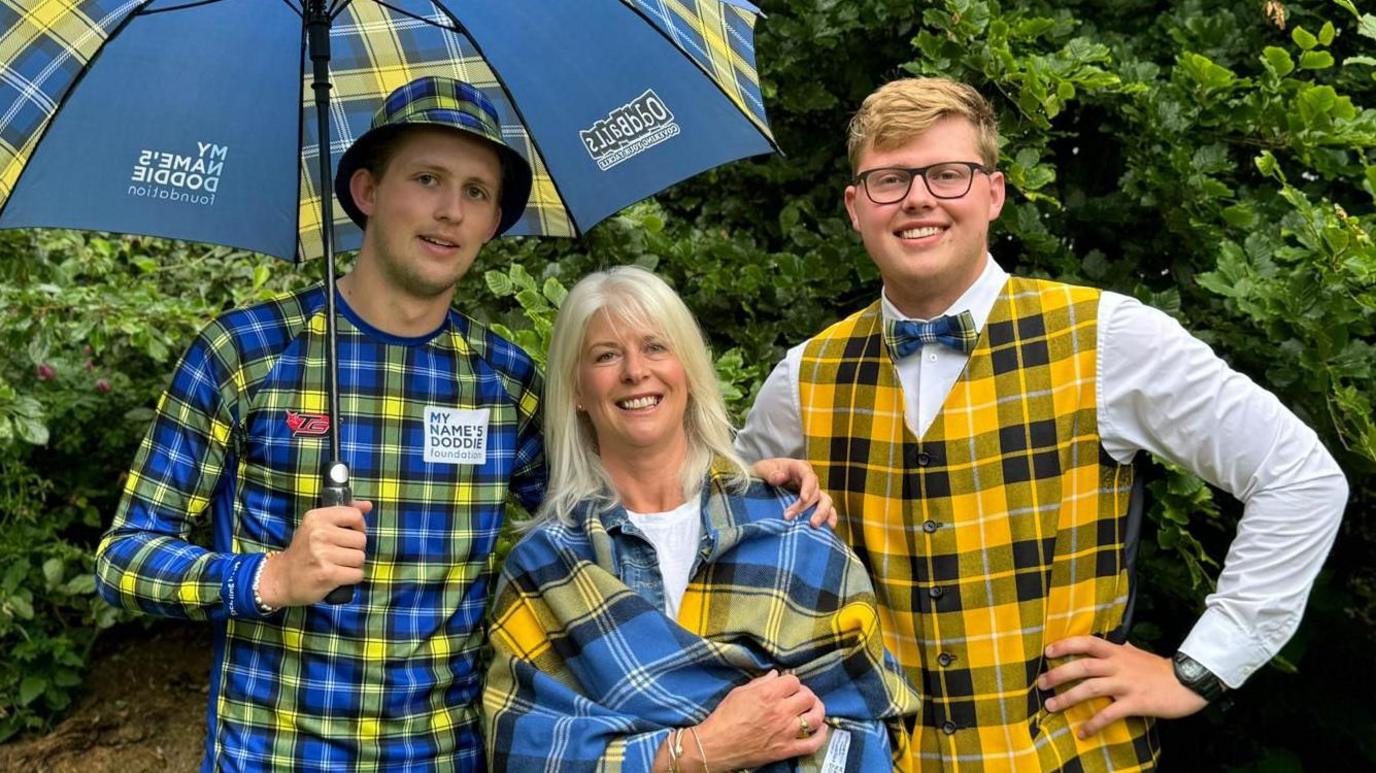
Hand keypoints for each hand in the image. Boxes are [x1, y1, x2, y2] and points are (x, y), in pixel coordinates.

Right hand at [257, 500, 371, 606]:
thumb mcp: (317, 525)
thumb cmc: (304, 551)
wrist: (281, 578)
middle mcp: (319, 533)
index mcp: (316, 518)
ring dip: (354, 564)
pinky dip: (352, 577)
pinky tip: (339, 576)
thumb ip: (343, 513)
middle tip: (340, 553)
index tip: (350, 534)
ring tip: (338, 565)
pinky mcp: (328, 574)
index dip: (359, 526)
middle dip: (355, 549)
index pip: (355, 515)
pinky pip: (357, 574)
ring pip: (360, 557)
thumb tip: (368, 505)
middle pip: (361, 539)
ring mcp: (322, 554)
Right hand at [691, 670, 828, 769]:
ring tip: (813, 709)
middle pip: (808, 697)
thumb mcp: (739, 692)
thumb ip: (760, 683)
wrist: (716, 745)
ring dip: (817, 711)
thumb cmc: (724, 717)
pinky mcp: (787, 749)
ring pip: (815, 717)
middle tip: (798, 697)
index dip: (791, 682)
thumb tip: (776, 675)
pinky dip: (821, 736)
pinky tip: (822, 728)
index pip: (794, 681)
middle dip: (805, 694)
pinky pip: (812, 744)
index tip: (787, 687)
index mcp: (769, 694)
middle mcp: (781, 711)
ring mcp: (786, 731)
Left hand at [751, 457, 836, 528]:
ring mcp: (813, 494)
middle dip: (806, 506)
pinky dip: (830, 519)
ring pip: (825, 501)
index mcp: (798, 468)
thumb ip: (769, 473)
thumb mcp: (761, 470)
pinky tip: (829, 528)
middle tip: (790, 517)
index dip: (808, 487)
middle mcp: (809, 481)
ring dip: (822, 513)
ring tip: (813, 525)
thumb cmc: (762, 474)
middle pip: (816, 492)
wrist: (761, 484)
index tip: (803, 499)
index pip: (808, 476)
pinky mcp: (814, 506)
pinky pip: (828, 511)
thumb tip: (779, 478)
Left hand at [1039, 637, 1208, 738]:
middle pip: (1083, 666)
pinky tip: (1083, 732)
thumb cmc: (1159, 669)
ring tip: (1051, 706)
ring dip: (1068, 698)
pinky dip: (1094, 723)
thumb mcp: (1136, 653)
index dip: (1066, 644)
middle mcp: (1119, 665)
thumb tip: (1108, 640)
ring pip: (1091, 688)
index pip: (1087, 642)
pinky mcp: (1135, 703)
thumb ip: (1120, 649)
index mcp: (1118, 651)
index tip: (1048, 650)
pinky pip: (1110, 714)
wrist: (1188, 682)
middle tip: (1041, 683)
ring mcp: (1126, 684)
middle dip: (1059, 674)